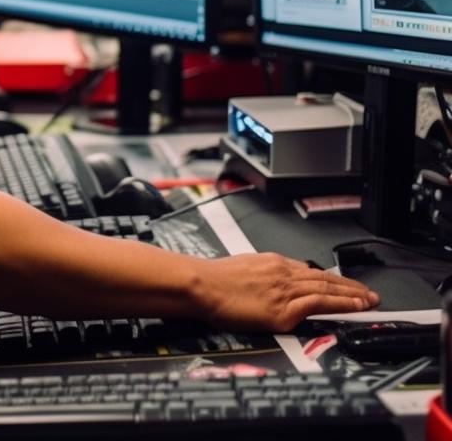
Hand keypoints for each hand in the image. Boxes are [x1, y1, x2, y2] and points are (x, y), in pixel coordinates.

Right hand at [196, 252, 378, 332]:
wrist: (201, 285)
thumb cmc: (212, 280)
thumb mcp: (240, 269)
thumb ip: (259, 277)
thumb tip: (266, 287)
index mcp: (271, 262)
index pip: (308, 270)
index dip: (330, 279)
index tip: (342, 284)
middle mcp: (282, 273)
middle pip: (324, 278)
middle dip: (349, 286)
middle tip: (369, 292)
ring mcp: (285, 290)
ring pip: (328, 289)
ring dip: (353, 295)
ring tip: (370, 300)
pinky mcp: (284, 310)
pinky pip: (321, 304)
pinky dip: (342, 304)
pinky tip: (355, 307)